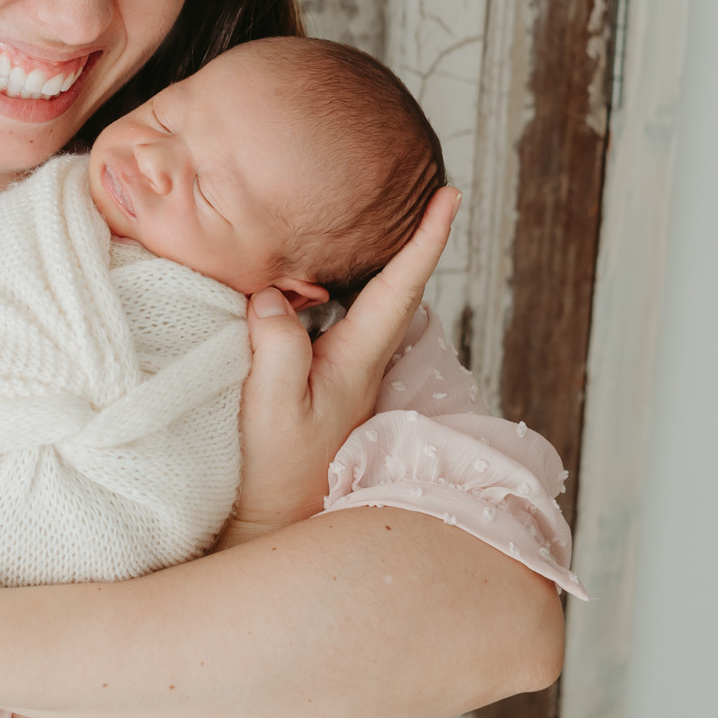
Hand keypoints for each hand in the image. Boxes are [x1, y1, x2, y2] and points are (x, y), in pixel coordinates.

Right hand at [223, 189, 459, 544]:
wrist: (267, 522)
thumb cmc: (274, 473)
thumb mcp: (272, 409)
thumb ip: (278, 349)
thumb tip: (273, 296)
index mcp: (358, 361)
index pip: (401, 288)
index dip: (426, 240)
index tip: (450, 196)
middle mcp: (359, 363)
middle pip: (392, 290)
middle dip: (408, 241)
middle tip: (422, 195)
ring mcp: (341, 375)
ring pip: (363, 306)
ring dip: (370, 267)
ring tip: (367, 225)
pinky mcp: (317, 383)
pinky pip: (331, 323)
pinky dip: (329, 294)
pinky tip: (304, 284)